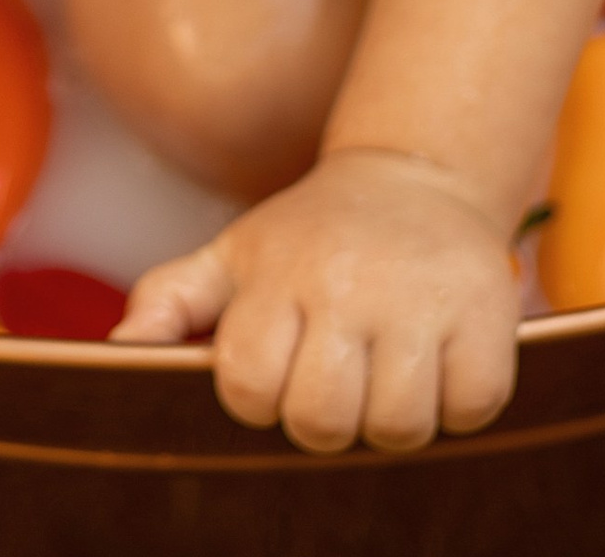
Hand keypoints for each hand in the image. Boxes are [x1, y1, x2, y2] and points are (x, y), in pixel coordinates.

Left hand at [113, 148, 518, 450]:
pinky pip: (471, 408)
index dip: (260, 399)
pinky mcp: (490, 314)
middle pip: (321, 419)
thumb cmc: (310, 236)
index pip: (248, 385)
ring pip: (398, 426)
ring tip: (385, 372)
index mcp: (277, 272)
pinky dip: (457, 405)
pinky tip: (438, 364)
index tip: (279, 371)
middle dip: (324, 420)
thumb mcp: (232, 254)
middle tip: (337, 381)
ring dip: (391, 419)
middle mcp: (347, 283)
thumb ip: (168, 300)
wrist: (414, 178)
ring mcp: (422, 299)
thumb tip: (114, 354)